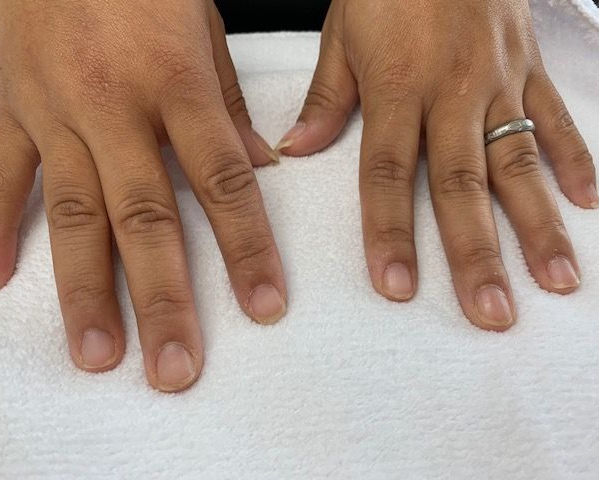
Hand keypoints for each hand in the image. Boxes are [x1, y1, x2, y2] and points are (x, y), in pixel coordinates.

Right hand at [0, 0, 286, 390]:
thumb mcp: (204, 27)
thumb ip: (228, 107)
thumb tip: (263, 170)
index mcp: (177, 84)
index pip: (223, 182)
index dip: (248, 249)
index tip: (265, 307)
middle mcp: (115, 107)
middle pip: (144, 219)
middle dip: (162, 301)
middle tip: (174, 369)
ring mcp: (55, 112)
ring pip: (72, 215)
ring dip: (84, 292)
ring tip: (97, 356)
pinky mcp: (12, 108)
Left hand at [277, 0, 596, 330]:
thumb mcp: (343, 34)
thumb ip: (326, 98)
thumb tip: (295, 149)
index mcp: (397, 90)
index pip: (387, 176)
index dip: (390, 233)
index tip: (397, 288)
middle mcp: (451, 94)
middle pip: (463, 186)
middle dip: (477, 253)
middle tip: (491, 313)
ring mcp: (498, 82)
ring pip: (519, 163)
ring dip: (539, 225)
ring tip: (557, 281)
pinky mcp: (530, 66)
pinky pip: (556, 117)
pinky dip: (575, 160)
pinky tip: (588, 205)